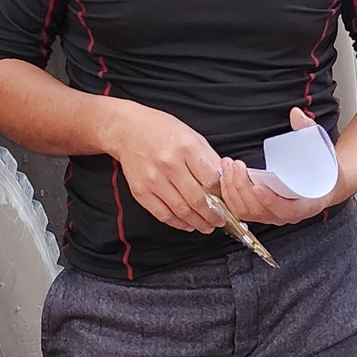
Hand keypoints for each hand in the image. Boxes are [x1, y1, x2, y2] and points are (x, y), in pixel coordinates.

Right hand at [104, 101, 224, 232]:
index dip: (223, 196)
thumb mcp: (192, 136)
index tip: (229, 203)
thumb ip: (210, 159)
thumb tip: (226, 181)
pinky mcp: (141, 191)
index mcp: (186, 148)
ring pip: (182, 210)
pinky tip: (188, 224)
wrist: (128, 130)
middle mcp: (169, 164)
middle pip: (198, 199)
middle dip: (214, 215)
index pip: (212, 180)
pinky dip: (178, 223)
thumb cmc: (162, 130)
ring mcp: (153, 180)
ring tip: (207, 226)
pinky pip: (163, 214)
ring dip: (198, 223)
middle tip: (221, 221)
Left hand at [213, 108, 335, 226]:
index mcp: (307, 204)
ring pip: (247, 212)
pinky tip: (226, 176)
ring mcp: (273, 215)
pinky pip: (241, 210)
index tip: (258, 186)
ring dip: (233, 190)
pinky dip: (230, 195)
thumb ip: (308, 130)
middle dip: (243, 187)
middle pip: (260, 211)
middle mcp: (288, 215)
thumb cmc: (325, 169)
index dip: (271, 201)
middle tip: (236, 165)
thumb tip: (296, 114)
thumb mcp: (322, 149)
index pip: (287, 209)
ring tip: (228, 166)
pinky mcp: (262, 212)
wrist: (326, 185)